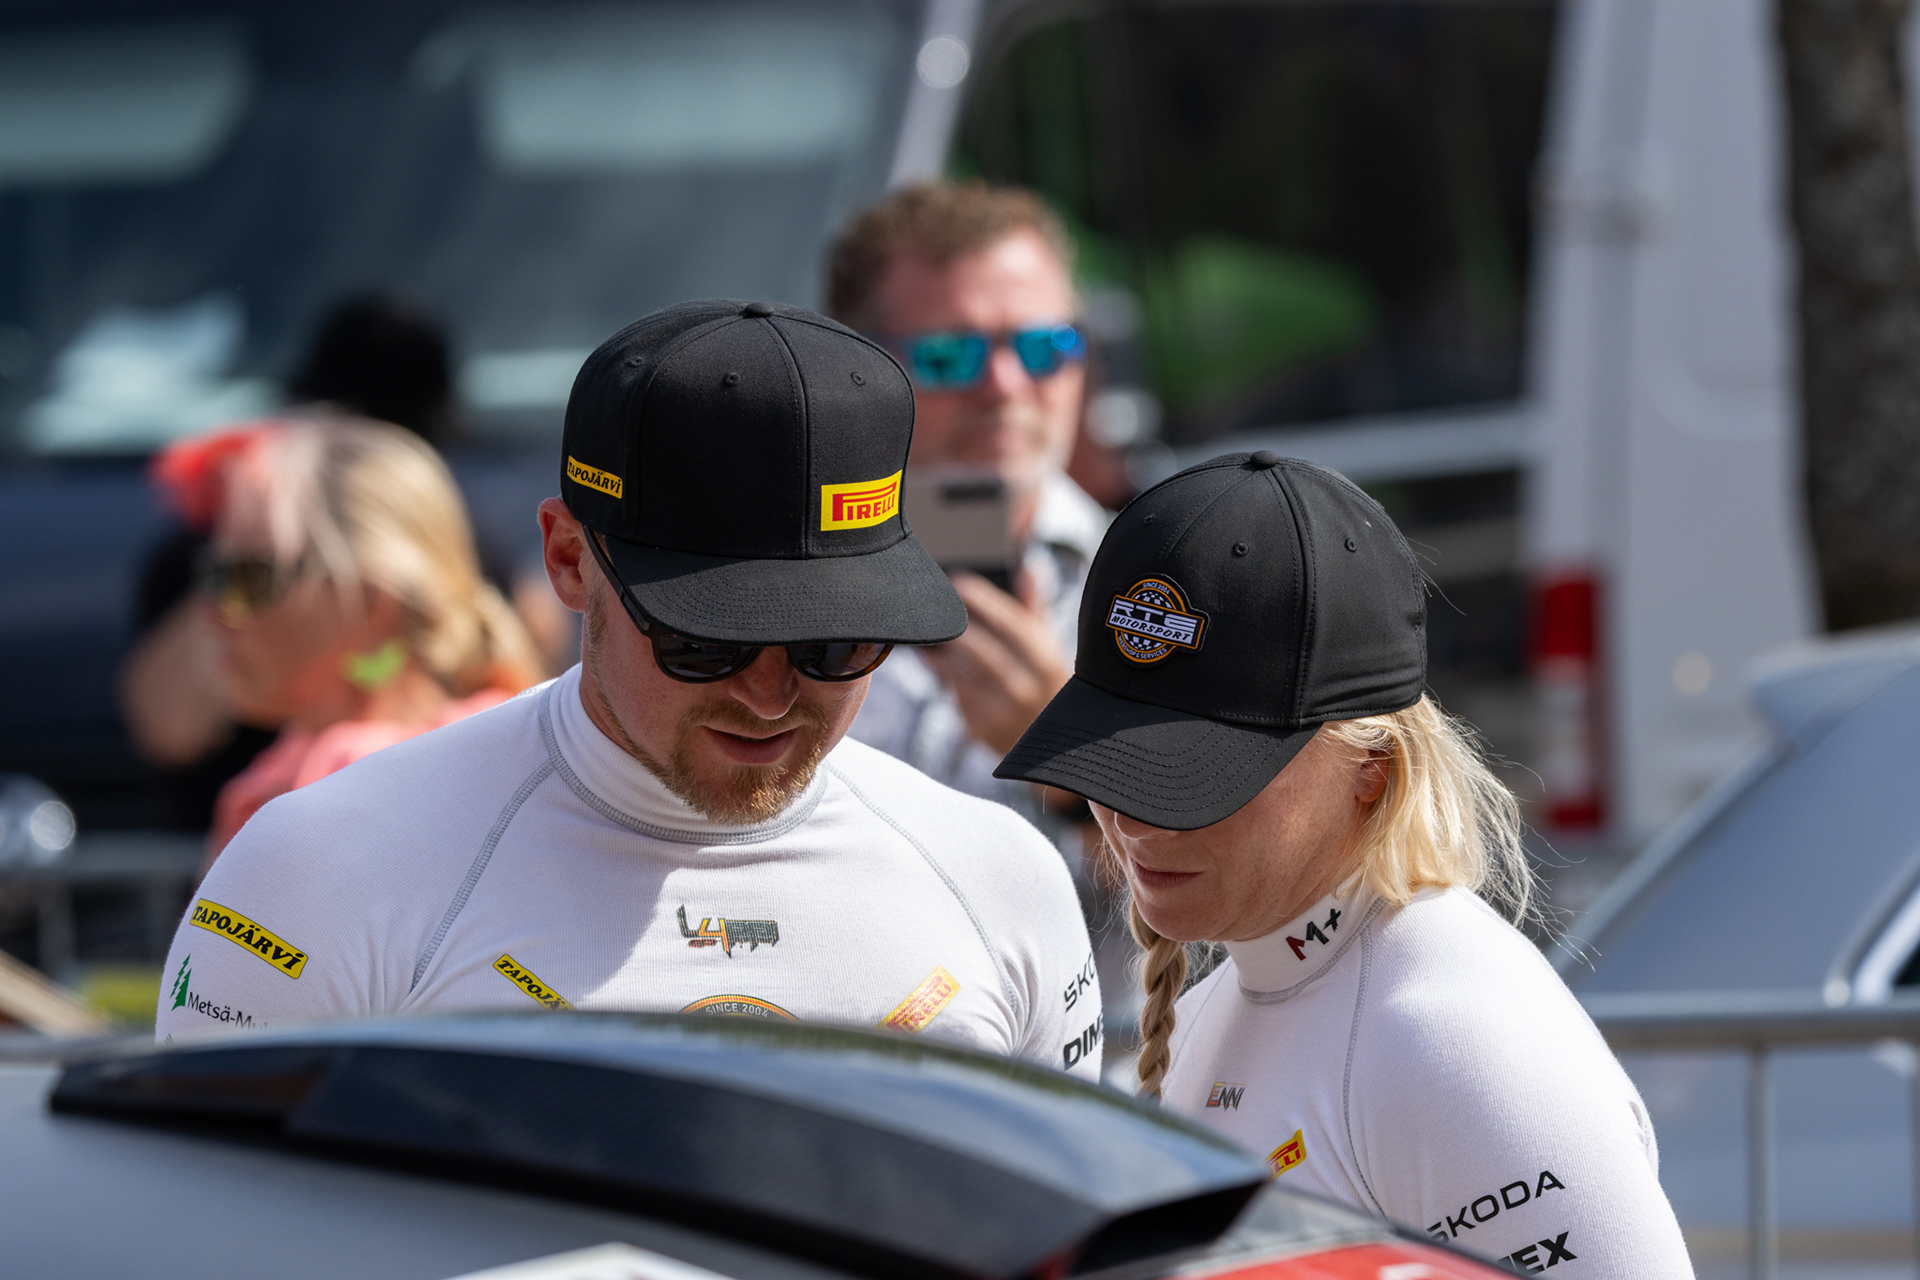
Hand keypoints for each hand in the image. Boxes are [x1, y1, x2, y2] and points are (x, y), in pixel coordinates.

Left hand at [920, 570, 1071, 756]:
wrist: (1054, 745)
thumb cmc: (1043, 682)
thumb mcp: (1047, 647)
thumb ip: (1034, 607)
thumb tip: (1032, 566)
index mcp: (1045, 659)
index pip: (1011, 624)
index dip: (983, 601)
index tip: (959, 582)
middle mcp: (1028, 685)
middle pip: (982, 650)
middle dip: (955, 627)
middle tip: (932, 607)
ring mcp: (1006, 710)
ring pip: (964, 674)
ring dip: (940, 653)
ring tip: (925, 635)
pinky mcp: (985, 728)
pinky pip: (957, 696)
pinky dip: (942, 676)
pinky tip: (931, 660)